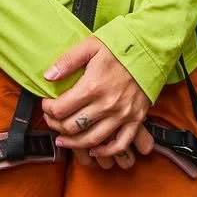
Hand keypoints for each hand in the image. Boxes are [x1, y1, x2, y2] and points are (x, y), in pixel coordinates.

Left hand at [40, 36, 154, 169]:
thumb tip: (48, 76)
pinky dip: (105, 151)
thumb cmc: (119, 44)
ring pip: (92, 140)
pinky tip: (93, 149)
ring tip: (63, 139)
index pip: (61, 109)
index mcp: (92, 86)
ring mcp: (122, 114)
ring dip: (74, 143)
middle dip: (57, 126)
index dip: (48, 110)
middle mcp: (106, 105)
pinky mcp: (135, 119)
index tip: (46, 104)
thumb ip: (68, 61)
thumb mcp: (90, 45)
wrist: (149, 48)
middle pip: (73, 127)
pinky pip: (119, 144)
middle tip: (52, 120)